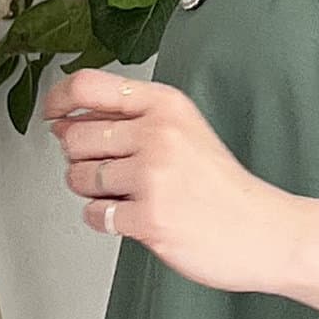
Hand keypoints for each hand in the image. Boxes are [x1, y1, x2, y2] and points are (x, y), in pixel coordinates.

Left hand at [45, 68, 296, 293]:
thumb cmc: (225, 189)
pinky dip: (106, 220)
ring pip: (80, 177)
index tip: (53, 114)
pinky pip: (95, 215)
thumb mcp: (186, 131)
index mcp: (166, 106)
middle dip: (80, 159)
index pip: (88, 85)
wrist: (265, 233)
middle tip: (107, 173)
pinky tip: (133, 217)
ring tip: (126, 196)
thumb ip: (131, 119)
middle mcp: (158, 135)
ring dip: (92, 191)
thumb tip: (66, 121)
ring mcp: (153, 178)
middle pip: (75, 136)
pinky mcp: (149, 218)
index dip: (58, 99)